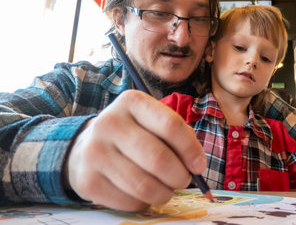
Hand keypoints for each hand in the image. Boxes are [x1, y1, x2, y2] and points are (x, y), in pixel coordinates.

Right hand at [65, 90, 205, 210]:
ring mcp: (94, 152)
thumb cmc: (134, 134)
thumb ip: (179, 135)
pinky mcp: (88, 181)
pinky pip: (129, 202)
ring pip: (144, 185)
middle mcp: (109, 123)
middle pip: (157, 158)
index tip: (199, 165)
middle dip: (179, 176)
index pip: (170, 125)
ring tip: (166, 189)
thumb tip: (196, 165)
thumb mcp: (153, 121)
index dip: (191, 149)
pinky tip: (143, 193)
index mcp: (131, 102)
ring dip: (164, 193)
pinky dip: (144, 203)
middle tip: (184, 180)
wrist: (87, 147)